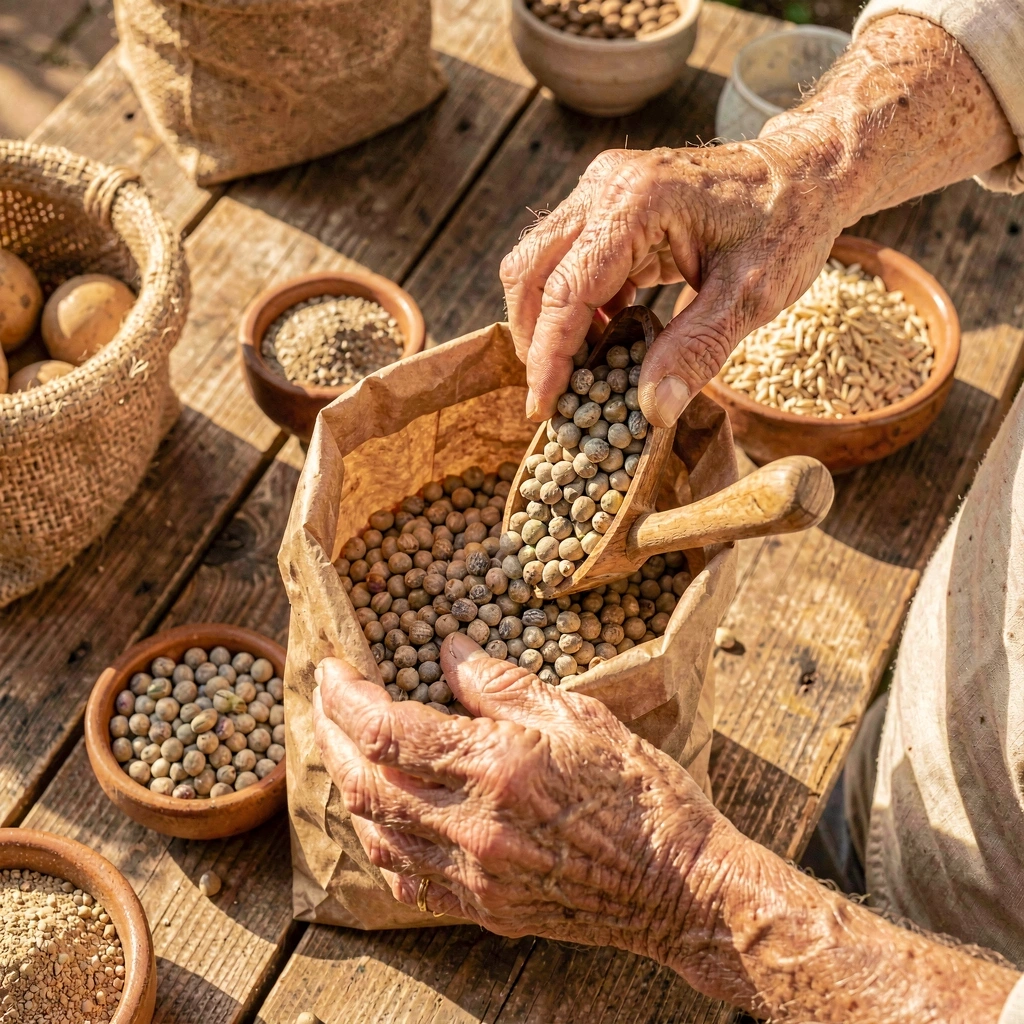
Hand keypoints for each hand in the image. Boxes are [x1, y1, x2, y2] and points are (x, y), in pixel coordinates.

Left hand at [312, 631, 722, 961]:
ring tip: (346, 750)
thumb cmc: (639, 792)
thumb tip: (448, 652)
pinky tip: (385, 816)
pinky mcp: (482, 908)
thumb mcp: (577, 715)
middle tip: (326, 702)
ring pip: (375, 834)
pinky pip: (407, 878)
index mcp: (495, 768)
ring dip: (348, 787)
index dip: (345, 696)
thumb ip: (501, 683)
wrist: (677, 886)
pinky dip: (382, 840)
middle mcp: (472, 827)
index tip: (331, 669)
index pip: (387, 730)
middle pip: (363, 783)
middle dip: (330, 736)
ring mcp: (472, 876)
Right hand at [499, 136, 848, 427]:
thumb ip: (697, 350)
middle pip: (530, 269)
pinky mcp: (609, 203)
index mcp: (638, 202)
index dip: (549, 355)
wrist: (806, 171)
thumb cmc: (788, 223)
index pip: (566, 289)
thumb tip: (650, 411)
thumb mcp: (752, 295)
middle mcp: (607, 187)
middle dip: (534, 337)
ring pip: (540, 263)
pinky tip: (609, 335)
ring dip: (551, 322)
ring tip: (585, 368)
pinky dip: (576, 305)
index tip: (544, 406)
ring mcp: (603, 190)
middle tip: (554, 393)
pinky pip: (570, 259)